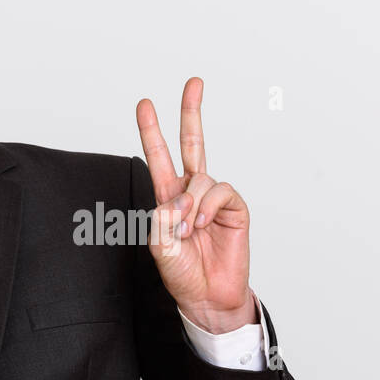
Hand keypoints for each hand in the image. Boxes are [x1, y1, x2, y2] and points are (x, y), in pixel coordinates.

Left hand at [136, 76, 255, 334]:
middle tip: (194, 83)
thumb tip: (179, 199)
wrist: (207, 296)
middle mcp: (191, 193)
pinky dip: (206, 206)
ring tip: (186, 229)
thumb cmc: (182, 273)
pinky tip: (201, 225)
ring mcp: (213, 199)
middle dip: (192, 112)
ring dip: (189, 203)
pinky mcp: (234, 208)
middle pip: (192, 144)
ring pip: (201, 178)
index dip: (152, 131)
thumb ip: (163, 218)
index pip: (160, 157)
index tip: (145, 104)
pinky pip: (220, 191)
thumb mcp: (158, 246)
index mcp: (168, 198)